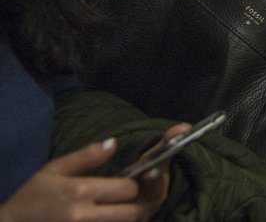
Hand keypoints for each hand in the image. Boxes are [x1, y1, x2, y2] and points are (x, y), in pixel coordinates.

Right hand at [0, 137, 167, 221]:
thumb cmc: (33, 196)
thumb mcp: (54, 169)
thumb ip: (86, 156)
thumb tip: (113, 143)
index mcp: (80, 192)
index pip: (128, 188)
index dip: (136, 183)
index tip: (134, 179)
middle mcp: (85, 216)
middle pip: (134, 212)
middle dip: (142, 203)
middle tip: (139, 196)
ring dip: (134, 216)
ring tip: (130, 205)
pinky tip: (118, 215)